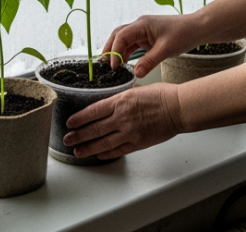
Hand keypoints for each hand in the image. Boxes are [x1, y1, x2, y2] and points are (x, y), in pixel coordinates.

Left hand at [63, 82, 184, 159]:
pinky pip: (118, 150)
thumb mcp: (136, 90)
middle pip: (94, 129)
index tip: (69, 123)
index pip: (93, 111)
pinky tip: (99, 155)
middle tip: (67, 139)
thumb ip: (121, 98)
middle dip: (78, 135)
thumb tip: (110, 101)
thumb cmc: (162, 96)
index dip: (79, 119)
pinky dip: (107, 154)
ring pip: (103, 143)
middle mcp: (122, 118)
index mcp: (120, 101)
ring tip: (77, 151)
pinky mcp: (138, 143)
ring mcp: (129, 132)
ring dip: (88, 148)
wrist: (178, 108)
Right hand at [103, 13, 201, 77]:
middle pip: (118, 35)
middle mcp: (140, 26)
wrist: (197, 28)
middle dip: (110, 49)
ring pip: (123, 40)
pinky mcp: (147, 37)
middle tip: (105, 65)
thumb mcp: (166, 50)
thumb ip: (149, 62)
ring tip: (113, 66)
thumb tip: (135, 74)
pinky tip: (125, 64)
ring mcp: (143, 31)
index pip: (121, 36)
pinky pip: (132, 44)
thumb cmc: (184, 33)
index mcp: (142, 24)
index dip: (115, 51)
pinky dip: (126, 53)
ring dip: (117, 51)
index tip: (114, 66)